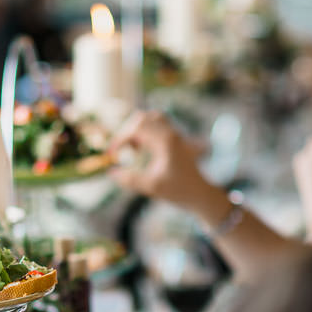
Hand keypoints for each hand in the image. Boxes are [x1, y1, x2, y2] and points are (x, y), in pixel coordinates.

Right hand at [107, 110, 230, 226]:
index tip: (112, 154)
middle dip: (126, 132)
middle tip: (119, 150)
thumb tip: (111, 173)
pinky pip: (157, 126)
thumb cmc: (179, 190)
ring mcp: (174, 135)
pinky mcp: (175, 139)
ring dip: (136, 129)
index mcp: (166, 141)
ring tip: (131, 148)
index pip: (137, 128)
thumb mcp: (152, 187)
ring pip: (151, 118)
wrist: (200, 193)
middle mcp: (170, 133)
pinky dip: (145, 132)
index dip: (120, 139)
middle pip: (142, 118)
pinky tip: (141, 149)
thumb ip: (130, 180)